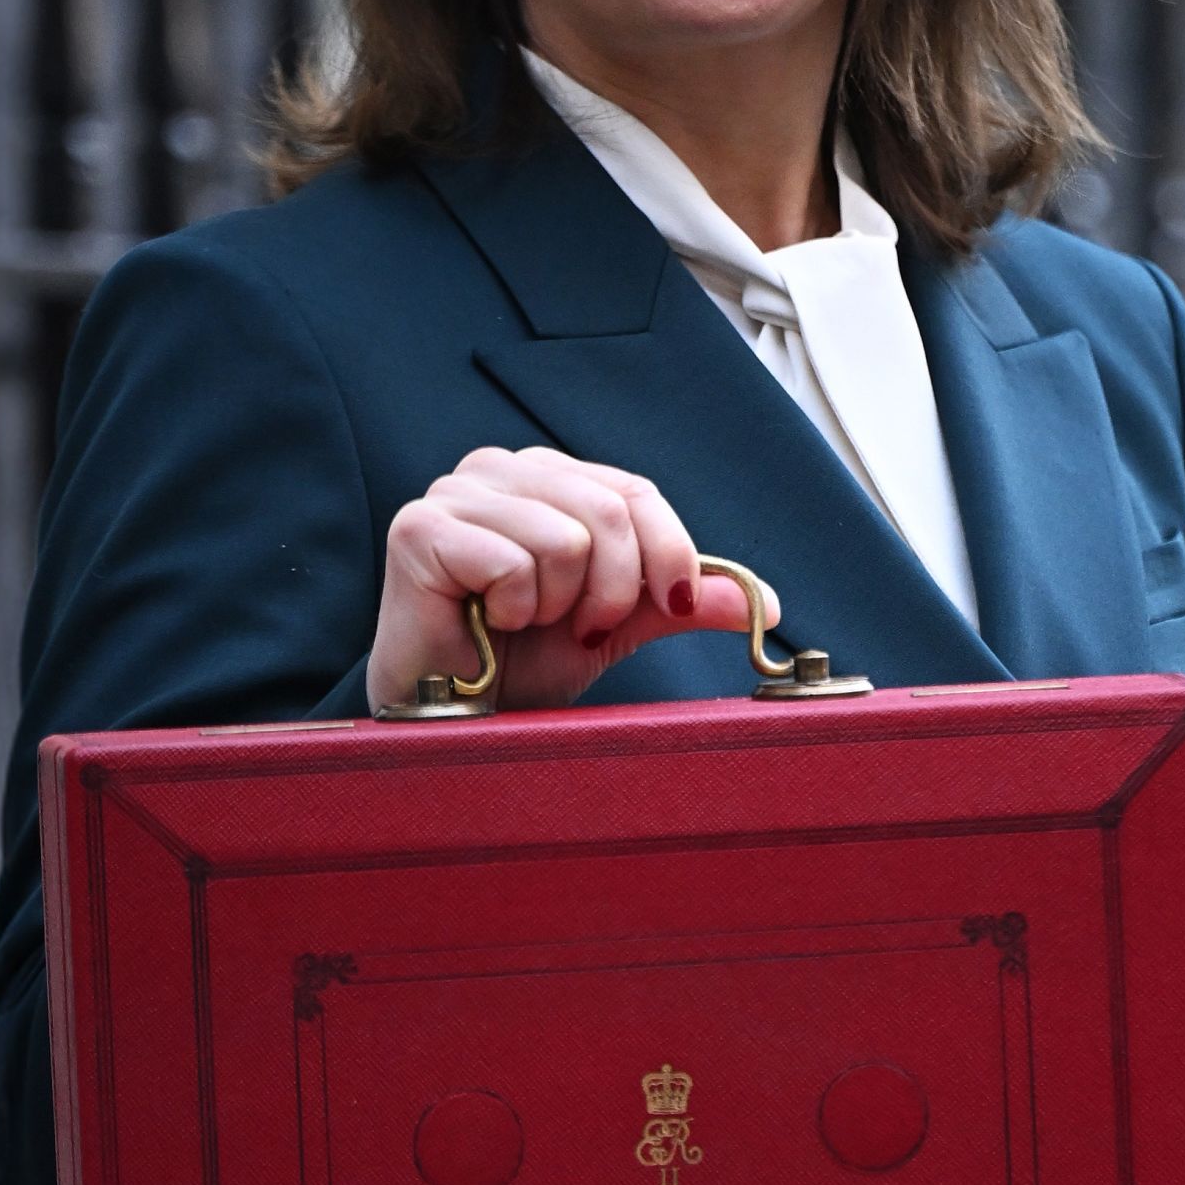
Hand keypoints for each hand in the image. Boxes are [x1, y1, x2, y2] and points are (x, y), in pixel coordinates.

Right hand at [366, 445, 759, 712]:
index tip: (677, 608)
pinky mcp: (420, 529)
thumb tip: (764, 599)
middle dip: (614, 591)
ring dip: (557, 605)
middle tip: (581, 629)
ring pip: (566, 539)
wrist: (453, 715)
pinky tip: (485, 621)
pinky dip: (513, 609)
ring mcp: (454, 493)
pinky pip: (514, 562)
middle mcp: (498, 469)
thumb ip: (677, 601)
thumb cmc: (518, 661)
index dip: (671, 553)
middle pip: (608, 511)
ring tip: (521, 622)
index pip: (634, 491)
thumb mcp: (615, 625)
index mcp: (545, 476)